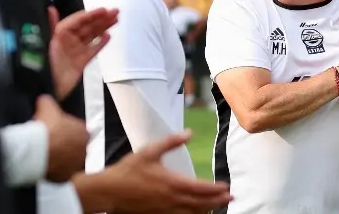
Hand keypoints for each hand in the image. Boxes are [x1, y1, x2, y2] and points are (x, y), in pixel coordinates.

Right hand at [33, 94, 88, 182]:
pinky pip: (60, 174)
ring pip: (68, 161)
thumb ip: (48, 101)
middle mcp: (84, 149)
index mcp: (84, 132)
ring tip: (45, 156)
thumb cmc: (45, 126)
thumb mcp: (46, 106)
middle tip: (49, 144)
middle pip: (74, 147)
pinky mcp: (66, 177)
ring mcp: (76, 165)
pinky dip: (54, 172)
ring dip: (60, 159)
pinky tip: (44, 167)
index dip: (64, 130)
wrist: (36, 150)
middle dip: (64, 145)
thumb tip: (43, 98)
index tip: (54, 131)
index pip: (77, 130)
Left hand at [48, 6, 118, 100]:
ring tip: (116, 20)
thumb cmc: (42, 65)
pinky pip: (93, 50)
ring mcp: (76, 51)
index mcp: (59, 34)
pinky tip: (108, 36)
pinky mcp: (81, 62)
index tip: (103, 10)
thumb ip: (50, 26)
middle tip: (115, 11)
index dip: (91, 14)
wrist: (45, 89)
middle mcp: (68, 41)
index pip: (78, 20)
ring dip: (104, 27)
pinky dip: (101, 43)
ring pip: (92, 36)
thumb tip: (51, 9)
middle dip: (101, 18)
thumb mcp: (45, 43)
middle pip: (87, 26)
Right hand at [104, 130, 231, 213]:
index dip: (215, 189)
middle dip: (217, 200)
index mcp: (171, 182)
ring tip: (218, 205)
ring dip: (206, 209)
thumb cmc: (128, 170)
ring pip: (191, 212)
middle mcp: (170, 199)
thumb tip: (189, 132)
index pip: (200, 188)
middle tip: (231, 198)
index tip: (226, 187)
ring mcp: (164, 210)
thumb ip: (171, 141)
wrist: (108, 191)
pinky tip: (197, 212)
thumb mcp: (150, 151)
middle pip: (199, 203)